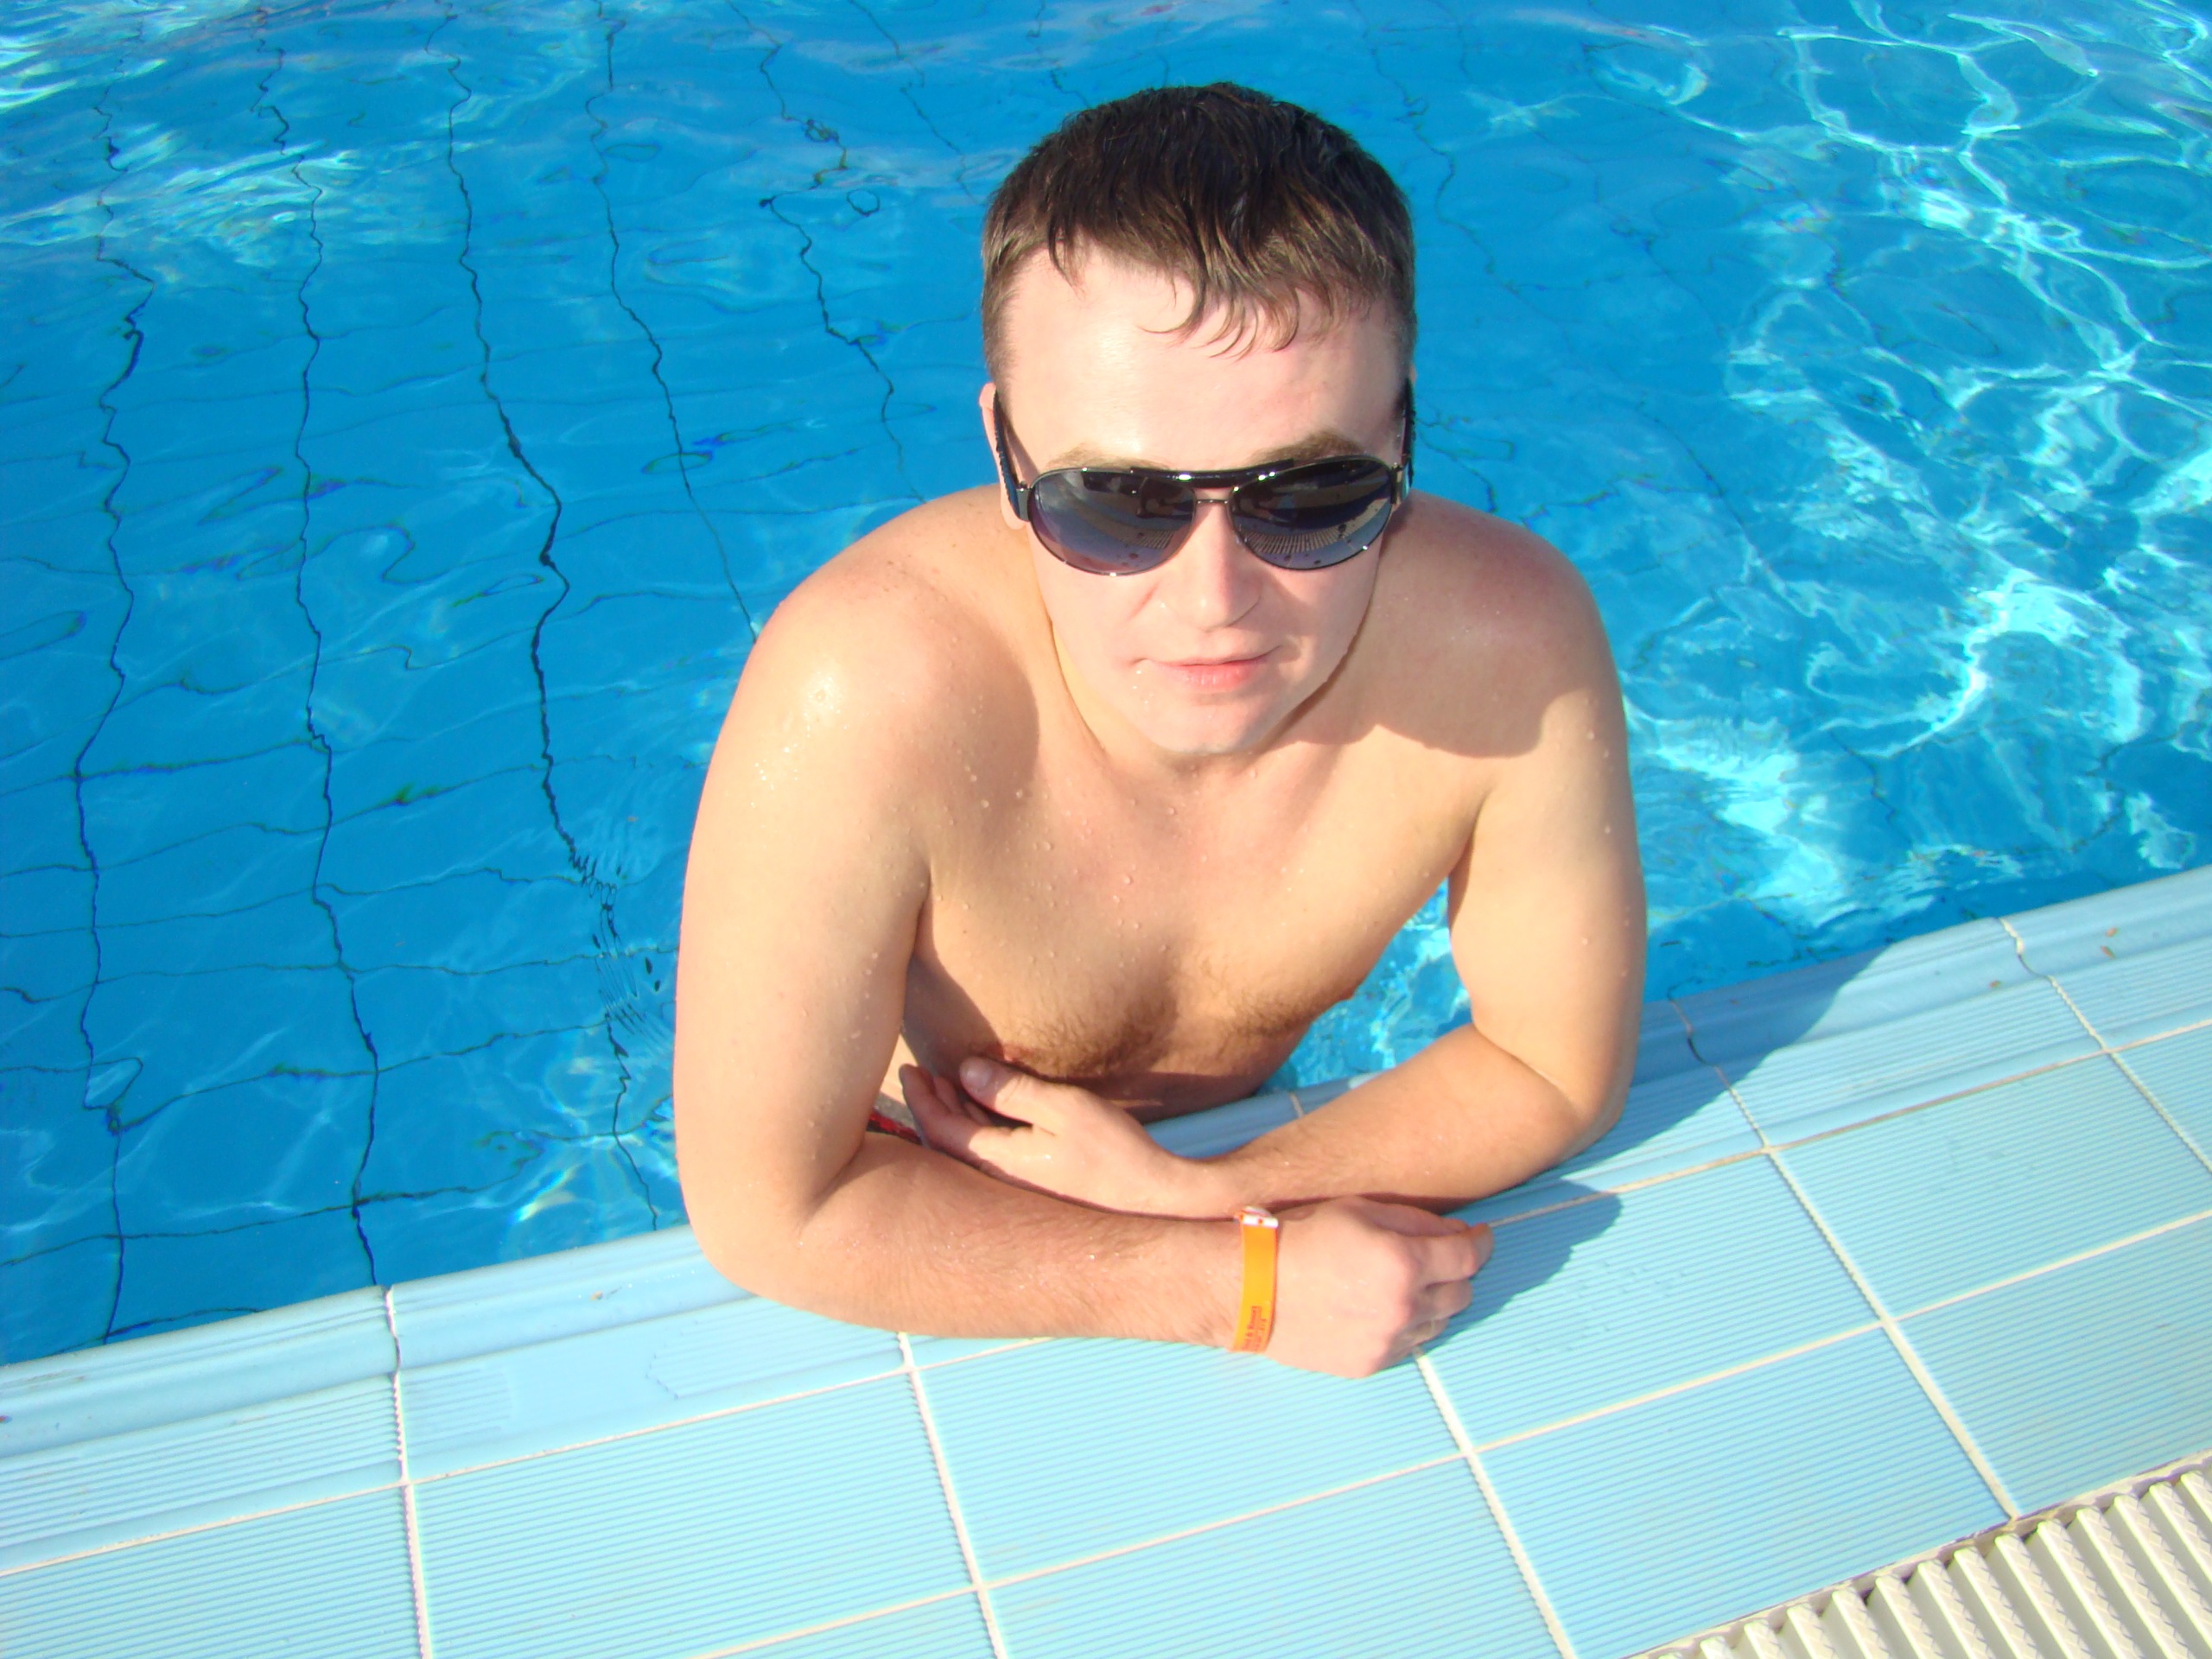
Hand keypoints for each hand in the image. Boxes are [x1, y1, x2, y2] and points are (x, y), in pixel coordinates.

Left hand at [901, 1058, 1232, 1217]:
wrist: (1153, 1202)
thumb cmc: (1113, 1154)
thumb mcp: (1064, 1110)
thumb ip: (1013, 1090)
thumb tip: (966, 1071)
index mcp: (998, 1162)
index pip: (941, 1129)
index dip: (922, 1098)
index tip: (911, 1070)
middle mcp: (998, 1182)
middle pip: (947, 1143)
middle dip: (932, 1106)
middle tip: (921, 1076)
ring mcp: (1015, 1189)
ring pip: (969, 1153)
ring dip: (956, 1118)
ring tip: (950, 1088)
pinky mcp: (1034, 1190)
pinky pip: (990, 1159)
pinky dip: (979, 1132)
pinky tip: (989, 1115)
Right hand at [1266, 1197, 1489, 1377]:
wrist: (1249, 1286)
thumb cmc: (1300, 1237)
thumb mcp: (1359, 1210)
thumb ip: (1416, 1222)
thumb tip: (1458, 1236)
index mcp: (1404, 1262)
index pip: (1469, 1258)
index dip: (1480, 1243)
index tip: (1479, 1237)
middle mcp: (1403, 1306)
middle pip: (1461, 1293)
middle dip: (1455, 1272)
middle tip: (1438, 1258)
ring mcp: (1387, 1340)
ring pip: (1439, 1322)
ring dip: (1433, 1301)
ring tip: (1405, 1284)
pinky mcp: (1370, 1363)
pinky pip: (1409, 1345)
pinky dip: (1407, 1325)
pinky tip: (1383, 1308)